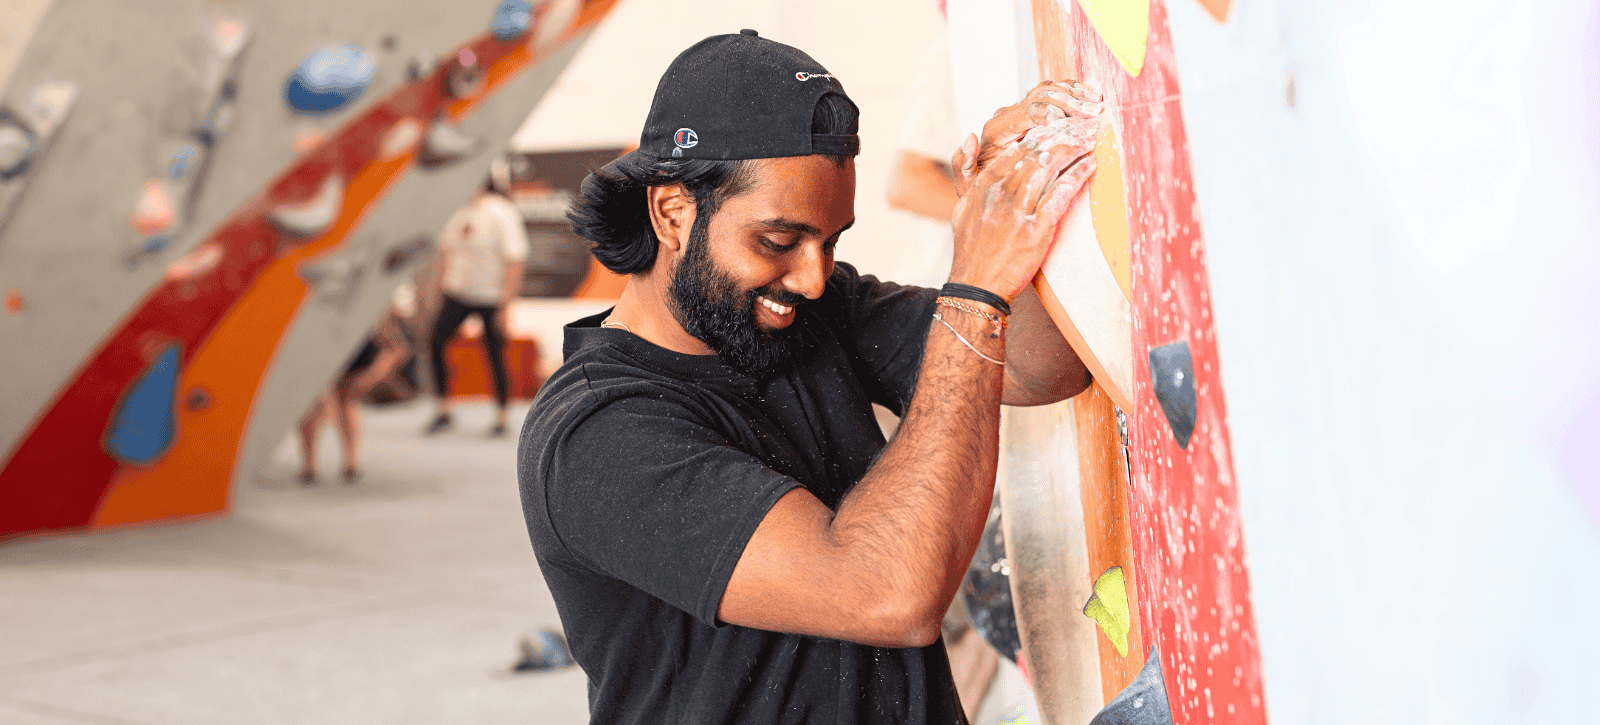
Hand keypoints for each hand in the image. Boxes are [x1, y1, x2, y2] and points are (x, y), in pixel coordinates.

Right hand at [947, 121, 1097, 301]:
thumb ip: (966, 170)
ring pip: (1048, 169)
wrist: (977, 286)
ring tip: (1088, 137)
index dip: (1039, 133)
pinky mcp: (1035, 231)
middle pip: (1034, 154)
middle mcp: (1000, 194)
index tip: (1057, 124)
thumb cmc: (972, 248)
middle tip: (1080, 124)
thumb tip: (972, 136)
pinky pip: (1060, 195)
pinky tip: (1090, 164)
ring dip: (1072, 149)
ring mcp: (1017, 212)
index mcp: (983, 186)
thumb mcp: (961, 206)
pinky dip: (1077, 176)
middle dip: (1059, 135)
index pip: (1015, 149)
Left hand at [951, 79, 1102, 197]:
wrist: (990, 190)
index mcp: (995, 130)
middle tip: (1092, 117)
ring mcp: (1022, 110)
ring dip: (1075, 97)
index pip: (1029, 113)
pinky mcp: (1035, 111)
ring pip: (1050, 91)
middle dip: (1070, 106)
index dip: (1055, 116)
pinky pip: (1056, 93)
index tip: (1076, 126)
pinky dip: (1075, 92)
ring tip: (1096, 107)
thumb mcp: (970, 186)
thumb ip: (964, 165)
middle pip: (1042, 98)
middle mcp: (1007, 116)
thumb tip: (969, 137)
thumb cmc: (984, 190)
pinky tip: (1092, 98)